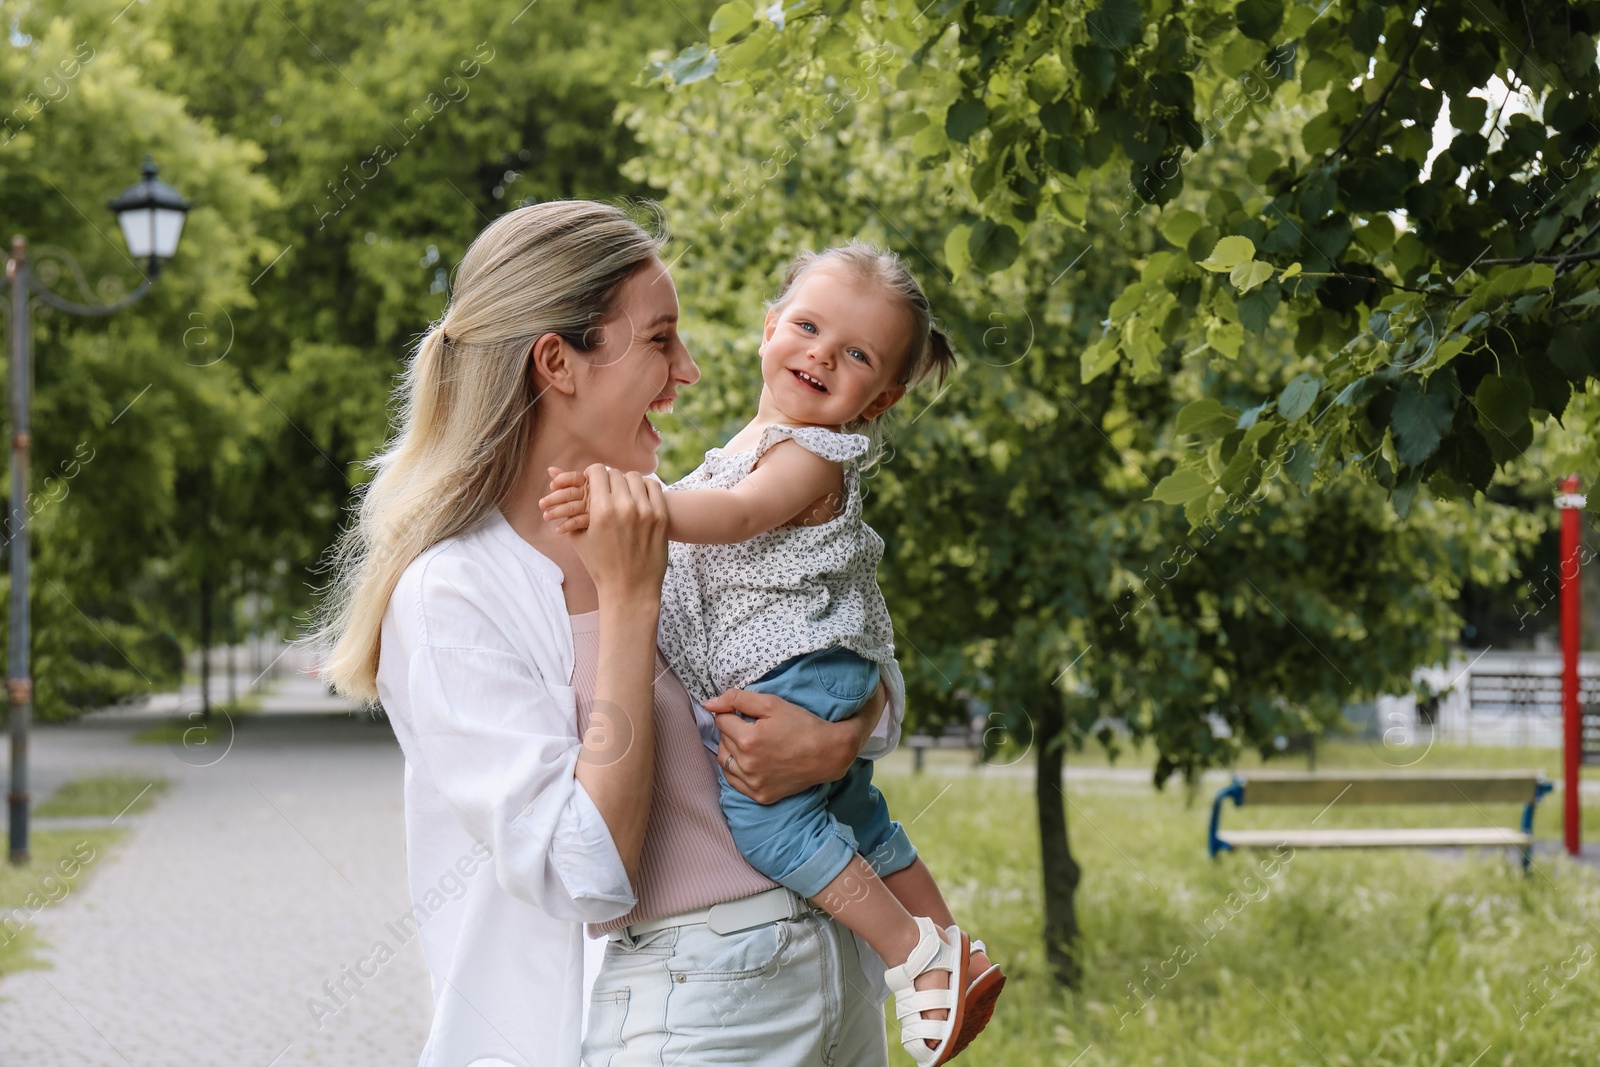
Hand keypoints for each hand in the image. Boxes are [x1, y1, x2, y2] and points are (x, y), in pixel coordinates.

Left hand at [538, 467, 590, 533]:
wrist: (609, 516)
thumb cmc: (590, 498)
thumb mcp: (579, 488)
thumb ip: (565, 479)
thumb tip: (550, 469)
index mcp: (587, 481)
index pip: (574, 477)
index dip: (562, 480)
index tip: (552, 486)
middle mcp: (590, 493)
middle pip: (570, 493)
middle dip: (554, 498)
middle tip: (541, 504)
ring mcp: (593, 507)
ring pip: (572, 507)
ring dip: (557, 512)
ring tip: (546, 516)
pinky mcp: (595, 520)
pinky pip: (579, 521)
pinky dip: (568, 526)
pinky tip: (558, 529)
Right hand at [544, 464, 666, 600]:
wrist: (629, 589)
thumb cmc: (600, 565)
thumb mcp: (579, 538)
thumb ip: (571, 509)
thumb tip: (556, 484)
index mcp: (601, 510)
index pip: (597, 472)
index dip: (591, 474)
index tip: (592, 481)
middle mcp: (625, 507)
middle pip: (616, 474)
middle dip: (608, 480)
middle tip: (606, 490)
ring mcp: (646, 511)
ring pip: (635, 478)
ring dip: (626, 482)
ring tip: (622, 494)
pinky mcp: (661, 517)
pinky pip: (653, 488)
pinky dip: (644, 488)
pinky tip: (638, 497)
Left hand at [707, 681, 886, 803]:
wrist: (827, 754)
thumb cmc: (801, 724)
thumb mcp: (772, 703)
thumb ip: (737, 699)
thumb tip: (709, 704)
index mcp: (747, 739)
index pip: (721, 721)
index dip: (732, 713)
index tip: (746, 714)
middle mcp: (747, 764)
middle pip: (722, 741)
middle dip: (732, 730)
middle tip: (750, 726)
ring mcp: (753, 784)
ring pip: (724, 761)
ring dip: (730, 749)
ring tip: (748, 742)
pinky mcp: (760, 796)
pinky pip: (734, 782)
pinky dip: (735, 769)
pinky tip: (749, 761)